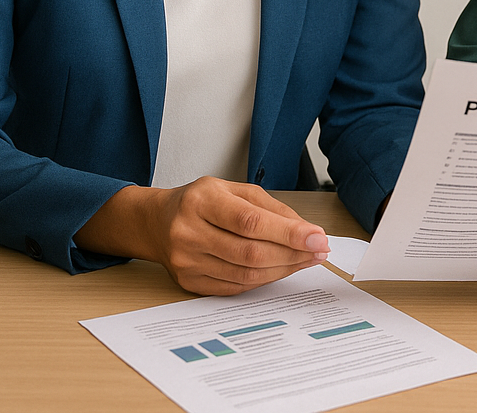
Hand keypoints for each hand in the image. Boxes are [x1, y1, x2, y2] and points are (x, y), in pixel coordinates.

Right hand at [78, 178, 329, 294]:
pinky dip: (264, 280)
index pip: (250, 222)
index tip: (318, 237)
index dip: (288, 233)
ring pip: (246, 274)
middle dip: (292, 254)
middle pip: (250, 252)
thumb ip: (270, 208)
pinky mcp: (189, 283)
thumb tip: (306, 231)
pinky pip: (236, 287)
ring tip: (306, 259)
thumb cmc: (201, 202)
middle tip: (319, 250)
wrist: (157, 222)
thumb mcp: (233, 189)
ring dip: (283, 269)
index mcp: (201, 201)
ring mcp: (186, 261)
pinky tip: (280, 269)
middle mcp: (189, 232)